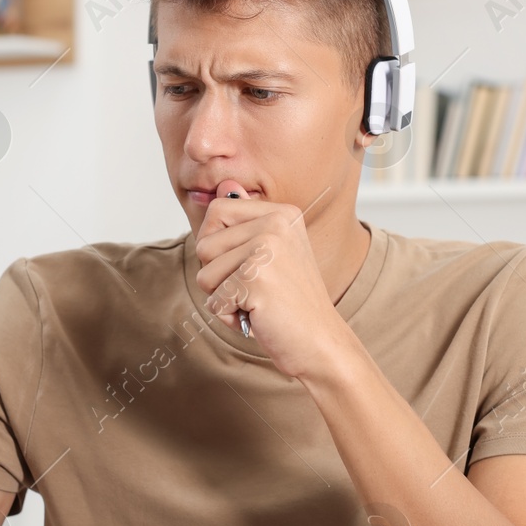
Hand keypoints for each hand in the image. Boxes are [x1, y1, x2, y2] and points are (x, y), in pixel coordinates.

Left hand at [194, 178, 351, 378]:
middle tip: (254, 288)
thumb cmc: (290, 304)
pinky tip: (259, 317)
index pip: (217, 210)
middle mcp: (276, 225)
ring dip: (224, 298)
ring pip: (205, 274)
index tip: (244, 264)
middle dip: (218, 276)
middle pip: (205, 244)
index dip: (216, 244)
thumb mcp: (271, 255)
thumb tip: (222, 183)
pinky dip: (230, 317)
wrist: (320, 343)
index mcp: (282, 213)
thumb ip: (245, 223)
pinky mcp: (255, 280)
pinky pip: (214, 301)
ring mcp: (267, 250)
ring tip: (258, 302)